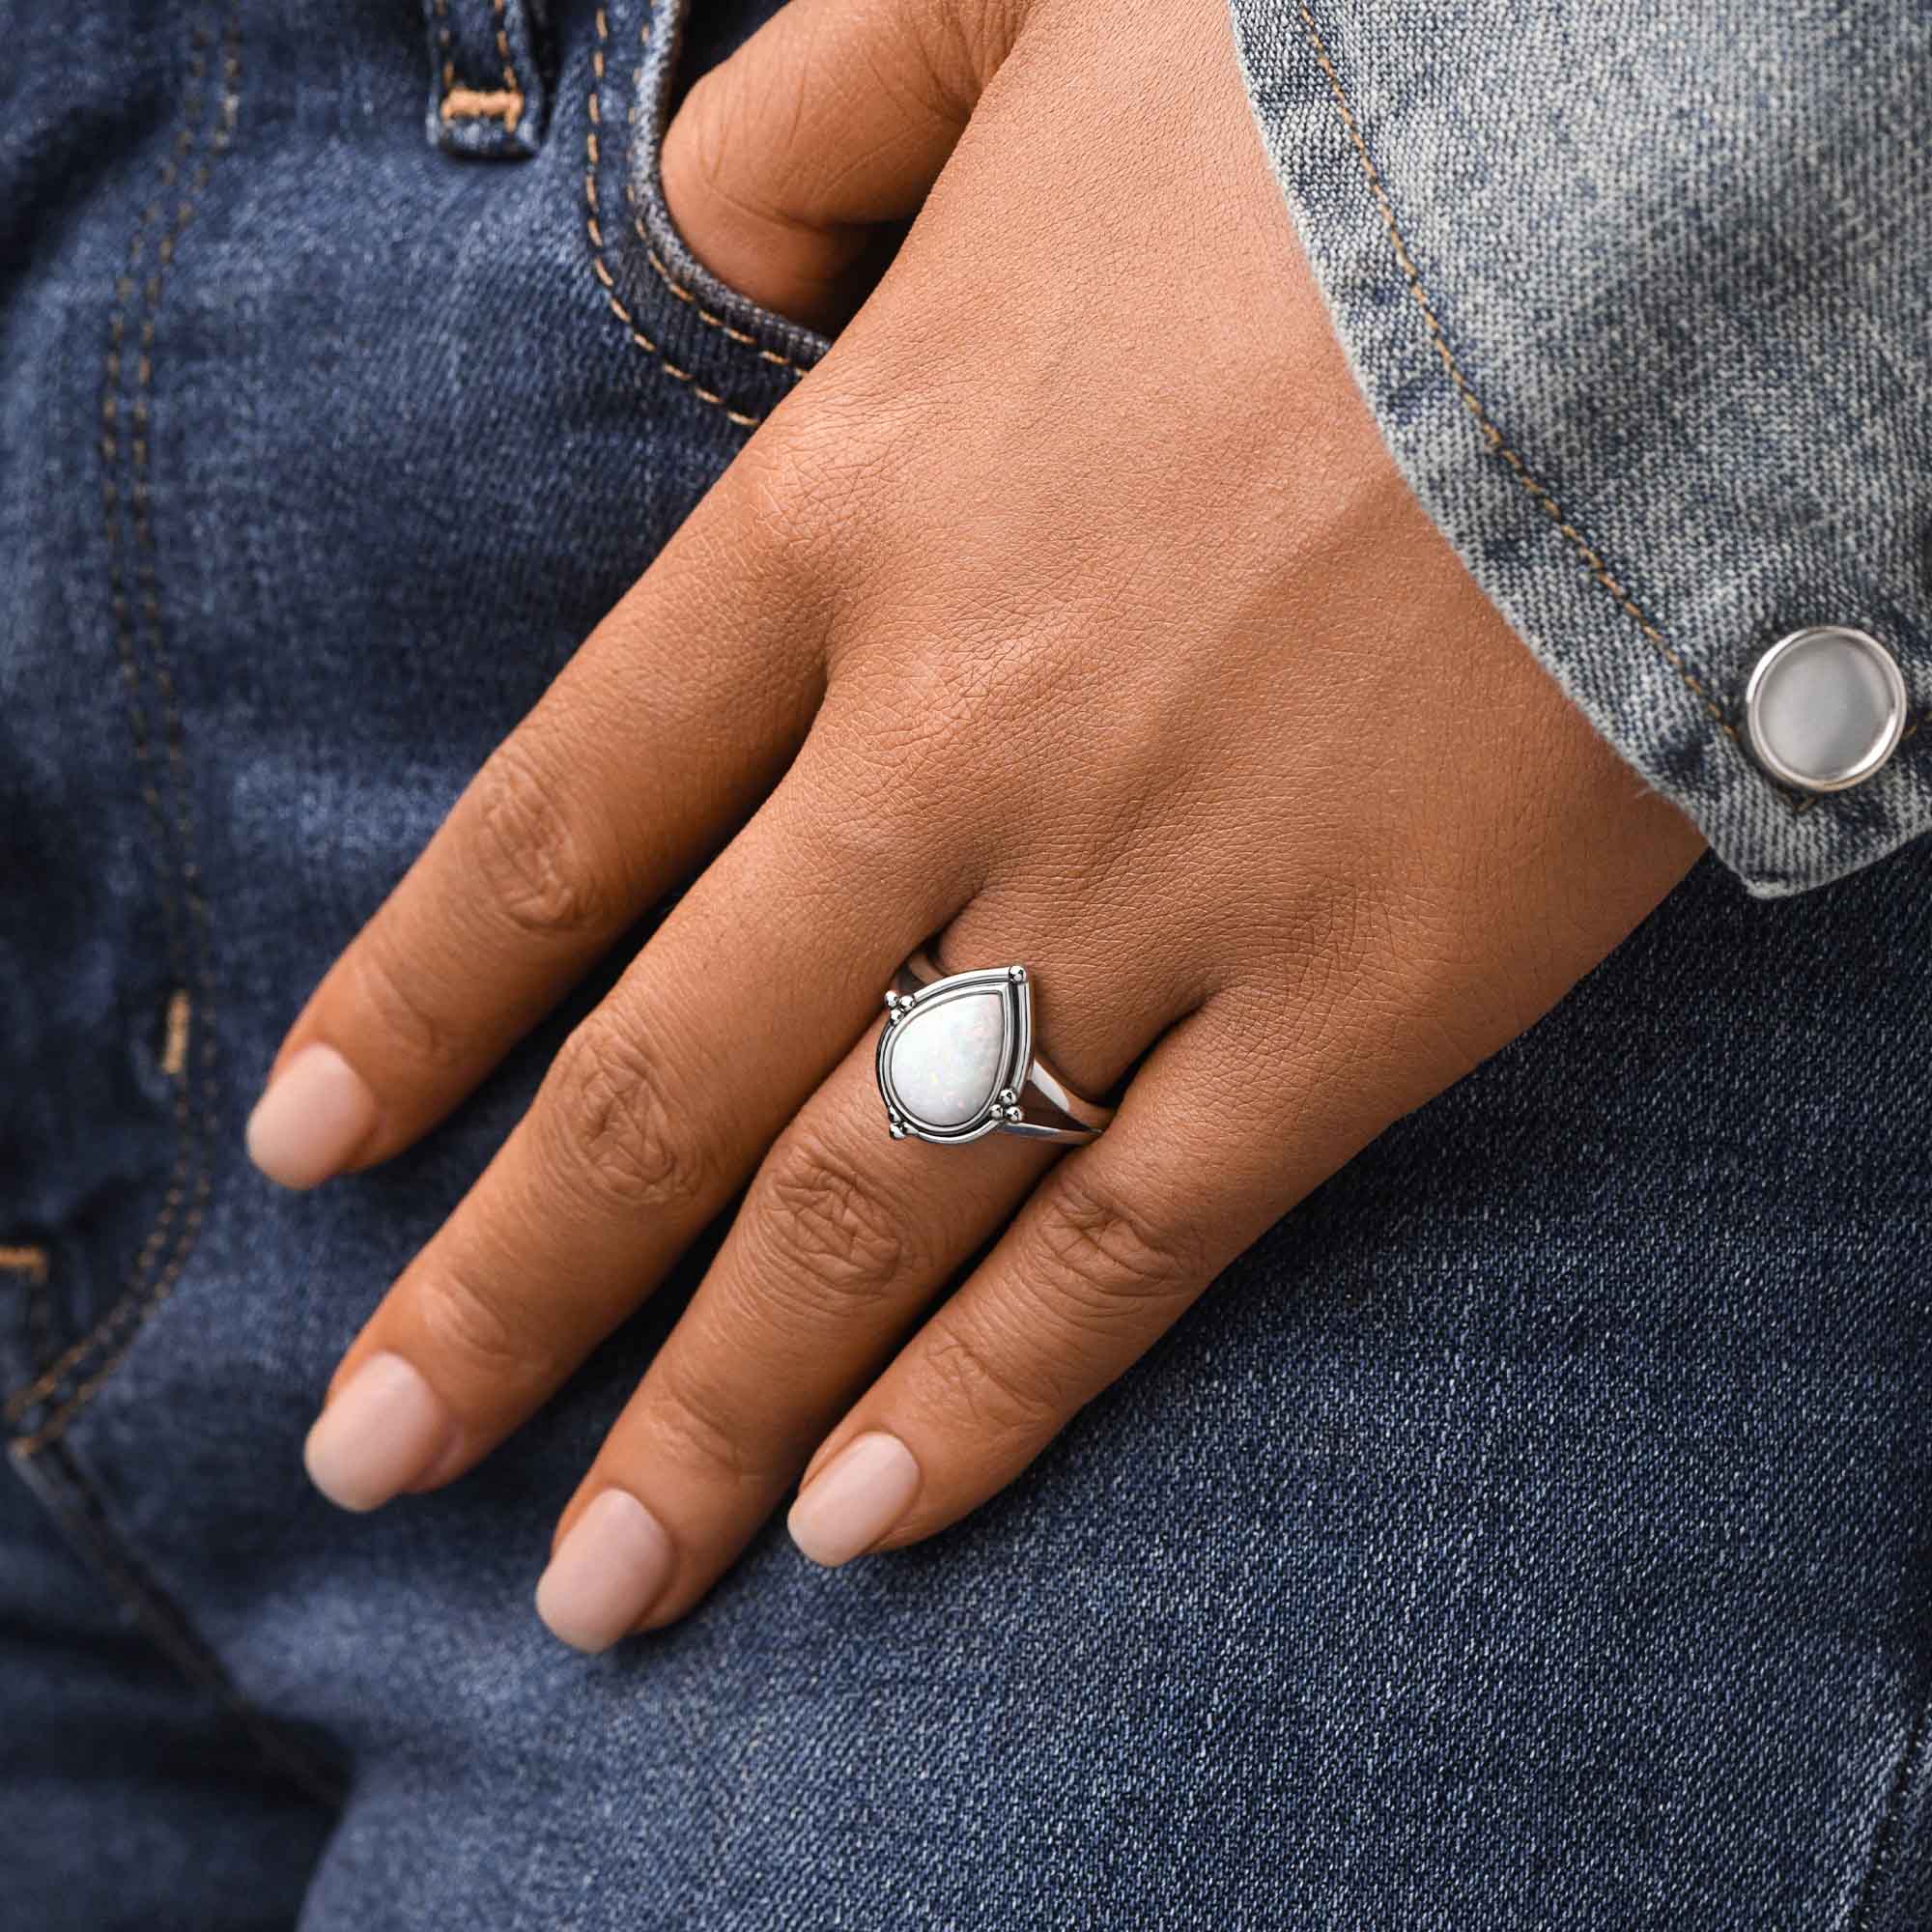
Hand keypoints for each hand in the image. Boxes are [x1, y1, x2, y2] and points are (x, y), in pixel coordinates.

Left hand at [250, 0, 1703, 1648]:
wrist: (1686, 189)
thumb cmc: (1352, 100)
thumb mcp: (1023, 20)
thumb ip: (814, 130)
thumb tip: (701, 239)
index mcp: (855, 517)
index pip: (557, 830)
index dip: (416, 1015)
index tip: (317, 1158)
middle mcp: (956, 740)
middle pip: (666, 1076)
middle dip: (502, 1288)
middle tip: (375, 1451)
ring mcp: (1153, 892)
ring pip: (866, 1209)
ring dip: (709, 1410)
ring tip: (594, 1581)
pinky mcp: (1356, 1002)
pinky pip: (1131, 1240)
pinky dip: (996, 1395)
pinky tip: (867, 1519)